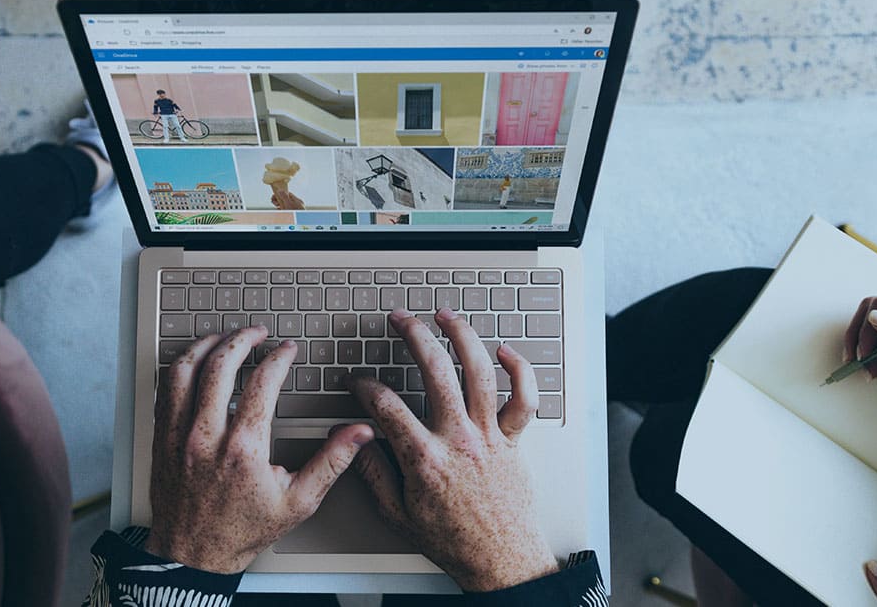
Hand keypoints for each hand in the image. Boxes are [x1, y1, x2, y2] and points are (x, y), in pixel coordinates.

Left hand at [146, 327, 372, 572]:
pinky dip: (181, 367)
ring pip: (185, 370)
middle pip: (220, 366)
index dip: (278, 359)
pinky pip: (164, 390)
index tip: (287, 351)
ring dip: (206, 345)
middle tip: (257, 333)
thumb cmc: (243, 531)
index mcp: (243, 449)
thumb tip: (359, 433)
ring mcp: (178, 436)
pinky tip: (194, 362)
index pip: (262, 383)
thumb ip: (331, 462)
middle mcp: (206, 437)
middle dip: (242, 339)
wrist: (193, 555)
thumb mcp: (298, 502)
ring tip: (225, 337)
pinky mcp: (160, 439)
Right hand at [349, 308, 557, 591]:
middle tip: (400, 319)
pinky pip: (524, 398)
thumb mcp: (397, 514)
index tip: (358, 382)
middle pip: (435, 371)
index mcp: (425, 459)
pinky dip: (519, 370)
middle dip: (413, 336)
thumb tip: (353, 442)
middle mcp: (459, 439)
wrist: (500, 560)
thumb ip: (372, 473)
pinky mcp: (514, 441)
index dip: (365, 386)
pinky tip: (504, 352)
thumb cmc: (453, 541)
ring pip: (480, 372)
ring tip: (446, 316)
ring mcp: (490, 436)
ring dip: (462, 337)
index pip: (386, 405)